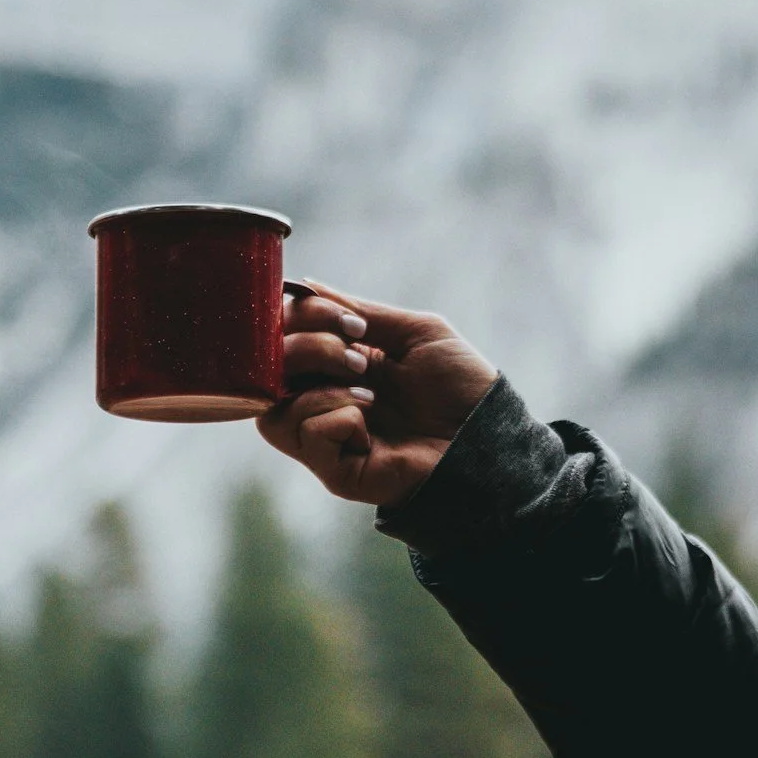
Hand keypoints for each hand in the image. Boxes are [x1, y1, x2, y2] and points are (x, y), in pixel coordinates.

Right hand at [257, 280, 498, 509]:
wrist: (489, 438)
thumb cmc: (460, 386)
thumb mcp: (414, 332)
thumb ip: (360, 312)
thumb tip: (304, 287)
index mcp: (336, 366)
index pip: (282, 337)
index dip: (300, 318)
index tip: (348, 321)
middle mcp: (322, 401)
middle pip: (268, 370)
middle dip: (310, 348)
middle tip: (359, 356)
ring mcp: (325, 438)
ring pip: (273, 409)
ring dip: (319, 385)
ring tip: (366, 390)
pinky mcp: (335, 470)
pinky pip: (304, 436)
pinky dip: (333, 416)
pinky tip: (367, 420)